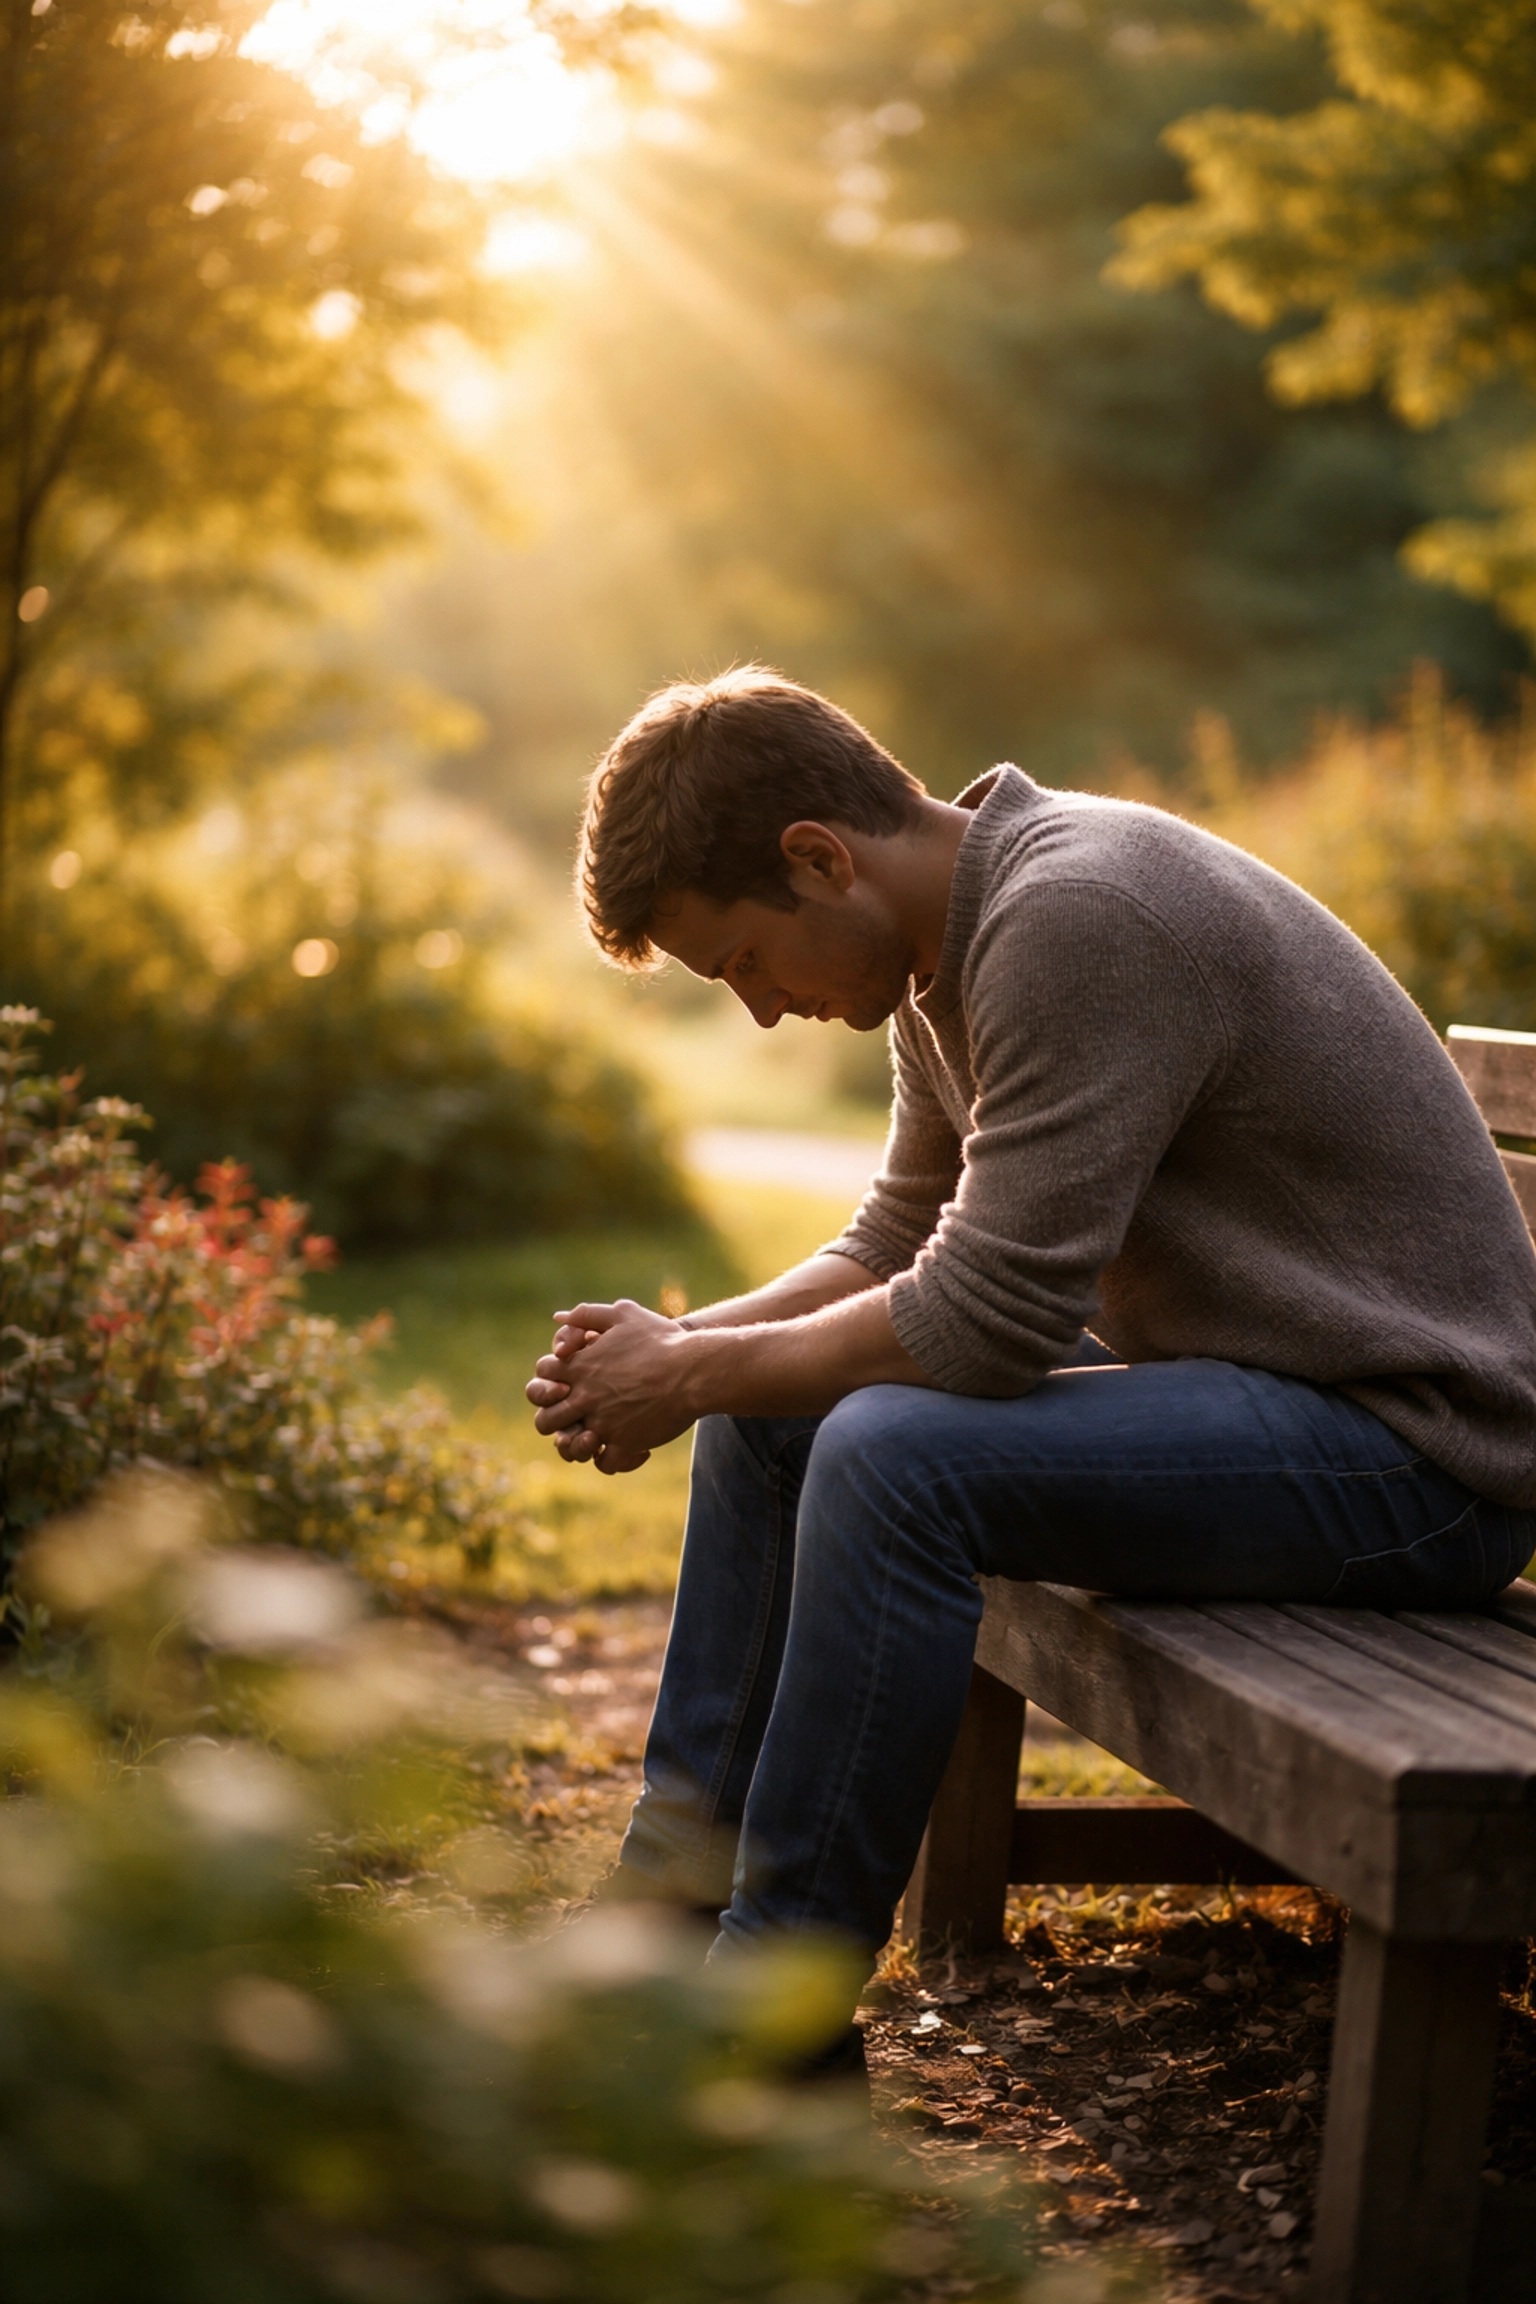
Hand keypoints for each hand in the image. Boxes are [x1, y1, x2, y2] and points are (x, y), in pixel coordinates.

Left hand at [526, 1299, 695, 1470]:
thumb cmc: (662, 1340)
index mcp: (580, 1367)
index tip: (567, 1382)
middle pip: (546, 1420)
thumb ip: (587, 1314)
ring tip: (594, 1439)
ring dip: (577, 1445)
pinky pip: (605, 1462)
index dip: (549, 1379)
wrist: (694, 1370)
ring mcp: (603, 1423)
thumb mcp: (624, 1314)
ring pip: (570, 1447)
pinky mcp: (625, 1443)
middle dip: (555, 1419)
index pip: (541, 1377)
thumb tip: (558, 1318)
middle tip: (575, 1416)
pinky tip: (628, 1447)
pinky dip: (614, 1459)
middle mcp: (585, 1397)